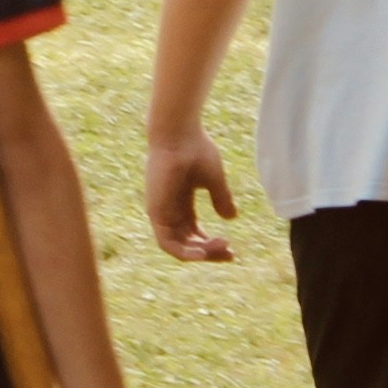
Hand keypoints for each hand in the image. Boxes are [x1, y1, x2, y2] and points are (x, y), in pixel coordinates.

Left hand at [145, 127, 237, 260]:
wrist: (179, 133)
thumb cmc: (195, 148)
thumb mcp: (213, 179)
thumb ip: (221, 198)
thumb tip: (231, 218)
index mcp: (180, 201)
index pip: (193, 233)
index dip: (211, 245)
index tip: (232, 250)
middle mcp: (169, 209)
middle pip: (187, 243)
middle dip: (209, 252)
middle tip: (231, 253)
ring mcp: (161, 211)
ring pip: (178, 247)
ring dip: (200, 254)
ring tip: (222, 248)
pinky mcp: (155, 211)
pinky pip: (167, 243)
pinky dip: (184, 252)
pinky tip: (203, 253)